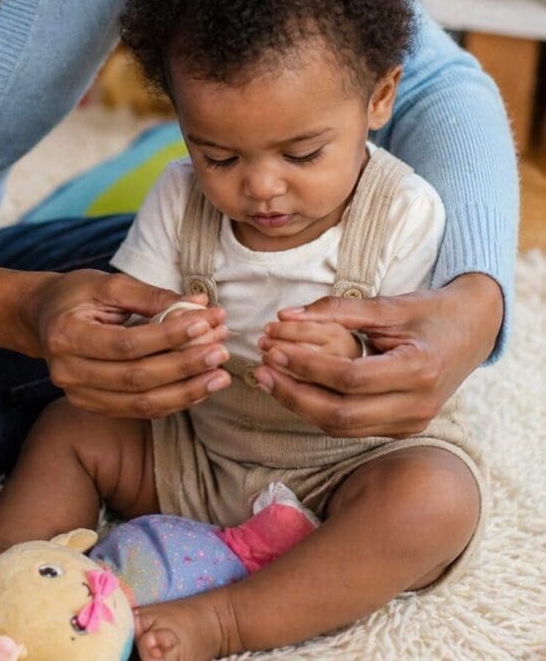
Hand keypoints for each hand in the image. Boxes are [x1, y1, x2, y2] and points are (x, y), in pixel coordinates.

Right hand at [29, 270, 230, 418]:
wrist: (43, 318)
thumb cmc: (76, 295)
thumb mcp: (108, 284)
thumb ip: (151, 296)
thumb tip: (199, 303)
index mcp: (67, 335)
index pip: (127, 343)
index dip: (169, 336)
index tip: (205, 321)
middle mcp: (68, 373)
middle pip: (136, 377)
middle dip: (185, 364)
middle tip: (222, 349)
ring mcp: (79, 396)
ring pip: (141, 402)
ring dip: (187, 390)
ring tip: (220, 375)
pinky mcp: (94, 407)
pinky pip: (140, 410)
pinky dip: (174, 401)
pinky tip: (201, 388)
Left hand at [256, 273, 502, 437]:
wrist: (473, 331)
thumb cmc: (431, 311)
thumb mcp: (389, 304)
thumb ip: (338, 310)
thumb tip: (285, 315)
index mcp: (418, 369)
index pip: (350, 378)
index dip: (307, 365)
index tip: (273, 347)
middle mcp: (418, 405)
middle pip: (342, 414)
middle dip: (295, 393)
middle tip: (261, 369)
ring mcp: (412, 423)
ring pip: (343, 427)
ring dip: (301, 405)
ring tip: (268, 379)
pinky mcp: (402, 428)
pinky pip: (352, 427)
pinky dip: (319, 411)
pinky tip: (294, 390)